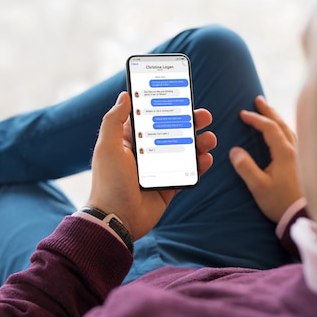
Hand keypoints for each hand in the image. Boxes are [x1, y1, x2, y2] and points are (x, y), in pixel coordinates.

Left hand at [87, 92, 216, 239]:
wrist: (117, 220)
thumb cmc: (108, 183)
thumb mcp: (107, 147)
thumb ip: (114, 120)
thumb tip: (124, 95)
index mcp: (129, 141)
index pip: (150, 118)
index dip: (166, 107)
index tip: (181, 96)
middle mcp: (146, 154)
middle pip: (173, 132)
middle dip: (190, 123)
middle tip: (205, 116)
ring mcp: (159, 170)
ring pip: (184, 151)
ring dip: (199, 143)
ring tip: (209, 139)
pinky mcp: (169, 187)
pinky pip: (188, 173)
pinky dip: (200, 165)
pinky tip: (206, 158)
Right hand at [229, 96, 301, 222]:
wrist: (303, 216)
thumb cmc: (281, 202)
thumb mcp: (258, 186)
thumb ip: (245, 167)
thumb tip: (234, 151)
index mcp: (284, 152)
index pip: (269, 128)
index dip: (255, 119)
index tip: (242, 114)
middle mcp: (296, 150)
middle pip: (282, 124)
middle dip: (269, 111)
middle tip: (258, 100)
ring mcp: (302, 155)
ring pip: (289, 130)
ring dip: (277, 119)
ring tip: (269, 112)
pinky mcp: (304, 163)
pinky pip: (293, 138)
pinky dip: (284, 129)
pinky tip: (283, 133)